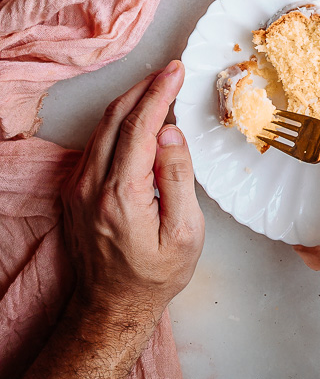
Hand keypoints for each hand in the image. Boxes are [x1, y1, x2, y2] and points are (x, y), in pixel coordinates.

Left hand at [61, 60, 204, 331]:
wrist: (112, 307)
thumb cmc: (155, 275)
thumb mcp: (185, 233)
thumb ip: (178, 177)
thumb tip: (170, 132)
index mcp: (122, 195)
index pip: (140, 125)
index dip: (160, 92)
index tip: (177, 71)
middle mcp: (92, 186)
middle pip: (116, 117)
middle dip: (145, 86)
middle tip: (171, 71)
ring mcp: (78, 188)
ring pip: (102, 126)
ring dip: (130, 100)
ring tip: (158, 85)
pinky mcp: (74, 191)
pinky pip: (95, 142)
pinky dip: (118, 120)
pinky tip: (138, 117)